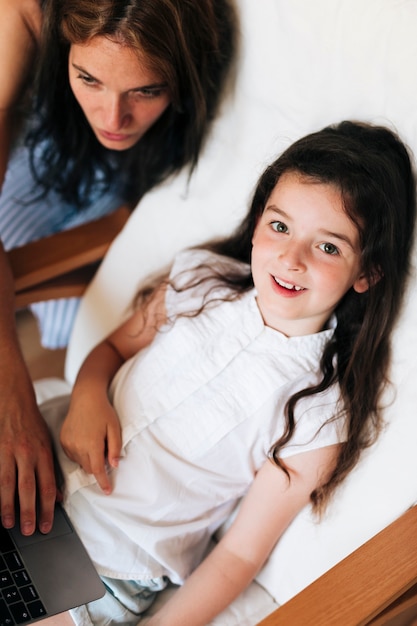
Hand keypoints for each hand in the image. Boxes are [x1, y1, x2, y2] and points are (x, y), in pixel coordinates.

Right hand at [0, 381, 56, 535]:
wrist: (15, 403)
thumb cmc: (33, 427)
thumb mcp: (48, 445)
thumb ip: (52, 471)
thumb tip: (59, 497)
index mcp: (43, 454)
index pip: (48, 487)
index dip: (48, 509)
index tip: (47, 525)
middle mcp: (27, 455)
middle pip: (28, 489)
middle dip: (29, 512)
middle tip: (29, 530)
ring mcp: (9, 453)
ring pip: (8, 484)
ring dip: (8, 506)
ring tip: (9, 523)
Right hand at [60, 392, 121, 493]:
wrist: (86, 397)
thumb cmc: (103, 411)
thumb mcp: (115, 428)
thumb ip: (115, 448)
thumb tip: (114, 466)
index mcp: (91, 443)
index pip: (97, 470)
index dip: (103, 482)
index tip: (107, 491)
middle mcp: (77, 446)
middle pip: (88, 468)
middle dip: (97, 466)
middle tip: (104, 450)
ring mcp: (67, 443)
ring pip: (80, 462)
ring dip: (89, 459)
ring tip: (95, 441)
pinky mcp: (62, 440)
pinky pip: (72, 455)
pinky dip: (80, 453)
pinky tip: (85, 439)